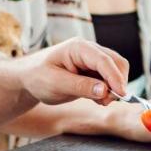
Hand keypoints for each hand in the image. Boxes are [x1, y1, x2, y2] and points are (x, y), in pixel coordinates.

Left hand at [15, 37, 129, 105]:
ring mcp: (92, 60)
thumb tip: (104, 90)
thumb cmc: (37, 77)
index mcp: (78, 47)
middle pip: (115, 62)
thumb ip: (79, 86)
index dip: (115, 77)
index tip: (121, 94)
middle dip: (117, 82)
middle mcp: (88, 50)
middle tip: (106, 102)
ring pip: (115, 71)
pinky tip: (98, 99)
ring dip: (114, 88)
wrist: (29, 79)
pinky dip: (109, 90)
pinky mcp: (93, 71)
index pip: (103, 60)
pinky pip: (109, 79)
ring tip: (101, 102)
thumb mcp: (55, 83)